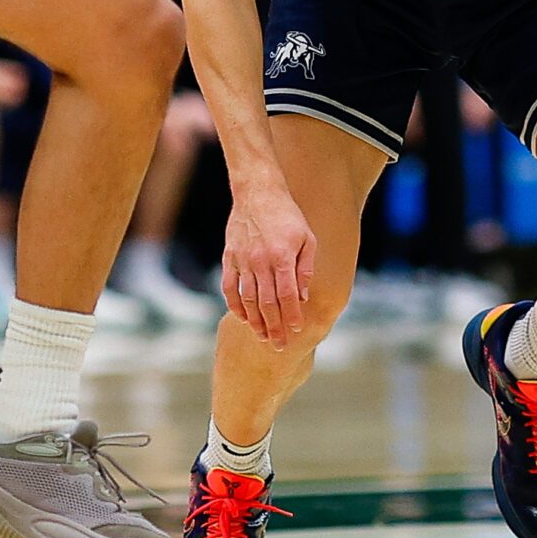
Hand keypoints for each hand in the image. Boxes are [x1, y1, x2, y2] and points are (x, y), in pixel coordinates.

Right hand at [223, 181, 316, 348]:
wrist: (257, 191)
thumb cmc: (287, 215)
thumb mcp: (307, 238)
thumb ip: (305, 269)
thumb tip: (302, 297)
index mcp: (282, 256)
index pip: (286, 294)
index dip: (290, 315)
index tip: (296, 330)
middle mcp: (260, 261)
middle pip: (266, 303)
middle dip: (274, 327)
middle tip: (279, 345)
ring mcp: (242, 260)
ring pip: (247, 299)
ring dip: (255, 321)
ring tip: (262, 336)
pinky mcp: (229, 258)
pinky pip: (230, 288)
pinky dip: (235, 306)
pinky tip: (243, 318)